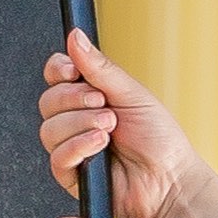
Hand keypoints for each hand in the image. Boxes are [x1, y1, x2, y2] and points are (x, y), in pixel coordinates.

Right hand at [37, 28, 206, 217]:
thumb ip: (99, 67)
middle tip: (104, 104)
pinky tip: (100, 146)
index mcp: (89, 96)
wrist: (169, 181)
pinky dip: (78, 147)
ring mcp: (72, 147)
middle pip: (48, 101)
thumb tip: (76, 36)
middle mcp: (77, 121)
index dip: (59, 70)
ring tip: (110, 129)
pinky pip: (57, 157)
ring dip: (81, 124)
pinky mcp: (71, 175)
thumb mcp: (131, 94)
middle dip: (74, 99)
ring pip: (49, 129)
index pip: (56, 76)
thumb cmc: (159, 140)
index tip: (72, 71)